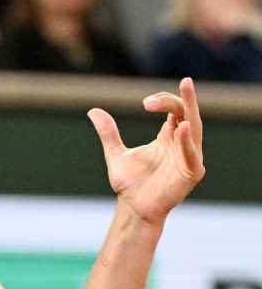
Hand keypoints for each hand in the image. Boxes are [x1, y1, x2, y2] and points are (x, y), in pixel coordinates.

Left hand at [87, 78, 205, 225]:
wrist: (133, 208)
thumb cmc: (129, 183)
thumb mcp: (116, 153)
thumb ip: (108, 133)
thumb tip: (93, 111)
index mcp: (168, 137)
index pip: (174, 111)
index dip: (164, 101)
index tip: (145, 103)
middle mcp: (181, 144)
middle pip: (188, 115)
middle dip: (187, 99)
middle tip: (185, 81)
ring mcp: (188, 158)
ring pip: (195, 130)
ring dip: (191, 114)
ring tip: (187, 95)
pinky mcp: (191, 173)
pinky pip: (192, 155)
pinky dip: (187, 142)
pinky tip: (182, 128)